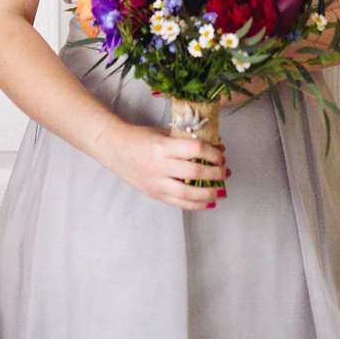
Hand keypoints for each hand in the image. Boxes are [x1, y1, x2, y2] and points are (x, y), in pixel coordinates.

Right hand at [97, 121, 228, 210]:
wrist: (114, 148)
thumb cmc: (139, 137)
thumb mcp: (163, 134)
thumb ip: (186, 140)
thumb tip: (215, 146)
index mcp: (162, 146)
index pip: (194, 149)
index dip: (212, 153)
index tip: (221, 155)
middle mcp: (159, 165)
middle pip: (194, 172)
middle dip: (215, 174)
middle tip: (225, 172)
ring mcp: (156, 182)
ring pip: (188, 193)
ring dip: (208, 194)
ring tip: (221, 192)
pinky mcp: (154, 194)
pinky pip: (178, 203)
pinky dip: (195, 205)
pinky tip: (207, 203)